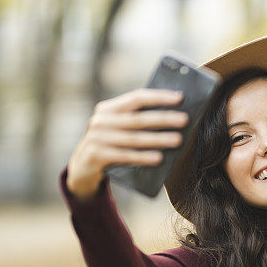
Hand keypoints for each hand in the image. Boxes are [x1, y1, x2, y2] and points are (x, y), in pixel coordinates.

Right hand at [65, 88, 188, 198]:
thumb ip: (135, 121)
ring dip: (158, 139)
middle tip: (184, 120)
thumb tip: (172, 116)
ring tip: (178, 140)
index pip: (136, 98)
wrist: (82, 169)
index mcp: (108, 109)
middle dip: (163, 118)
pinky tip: (159, 158)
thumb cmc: (110, 147)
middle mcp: (100, 120)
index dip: (159, 97)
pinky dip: (143, 157)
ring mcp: (96, 138)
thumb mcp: (118, 130)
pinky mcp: (95, 155)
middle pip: (138, 118)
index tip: (180, 98)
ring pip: (134, 138)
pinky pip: (125, 155)